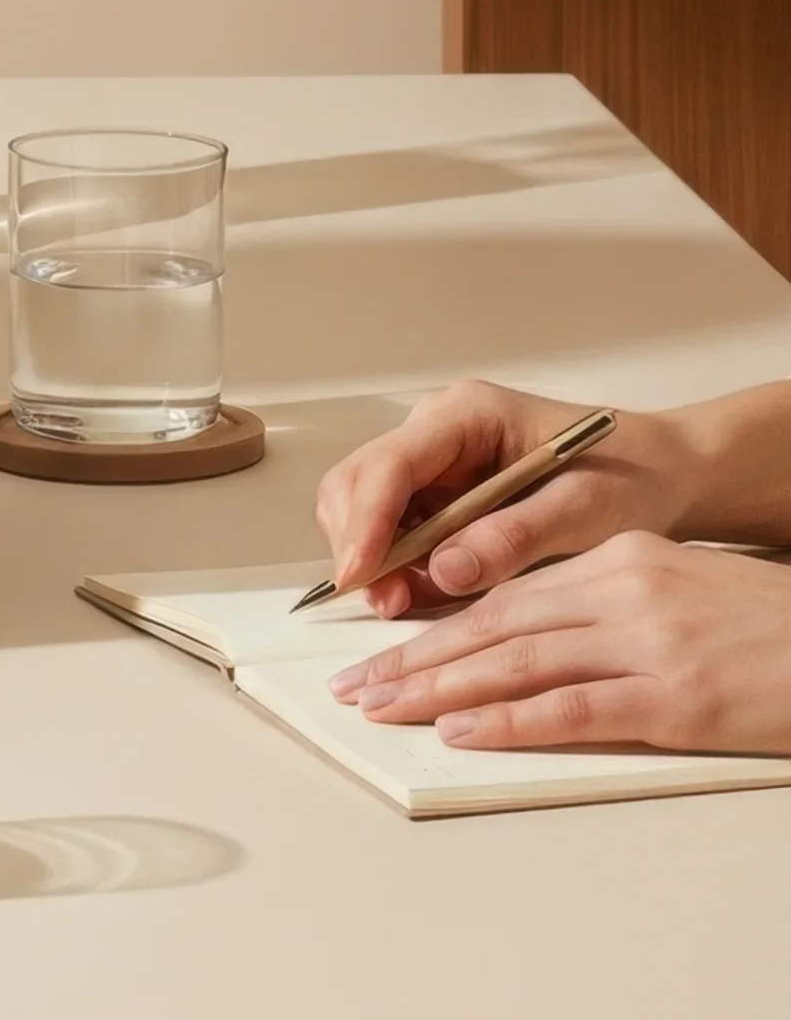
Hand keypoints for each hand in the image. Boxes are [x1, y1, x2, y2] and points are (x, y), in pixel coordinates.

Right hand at [314, 378, 700, 618]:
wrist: (661, 474)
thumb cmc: (630, 478)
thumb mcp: (582, 510)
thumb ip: (512, 536)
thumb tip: (443, 570)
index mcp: (467, 415)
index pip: (390, 464)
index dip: (366, 521)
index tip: (360, 575)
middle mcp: (437, 431)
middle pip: (359, 482)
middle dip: (360, 544)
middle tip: (385, 603)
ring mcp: (435, 462)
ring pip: (365, 507)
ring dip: (373, 559)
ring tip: (402, 604)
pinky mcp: (441, 495)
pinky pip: (393, 529)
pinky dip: (393, 565)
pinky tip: (418, 594)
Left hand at [328, 535, 790, 754]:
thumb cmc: (767, 630)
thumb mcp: (678, 592)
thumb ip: (605, 609)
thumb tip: (530, 646)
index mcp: (620, 562)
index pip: (506, 595)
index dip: (436, 626)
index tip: (384, 653)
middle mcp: (624, 591)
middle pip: (496, 625)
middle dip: (417, 657)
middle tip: (356, 686)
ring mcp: (648, 643)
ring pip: (519, 660)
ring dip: (440, 687)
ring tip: (384, 708)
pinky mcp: (676, 696)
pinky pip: (573, 706)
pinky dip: (510, 719)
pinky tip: (463, 730)